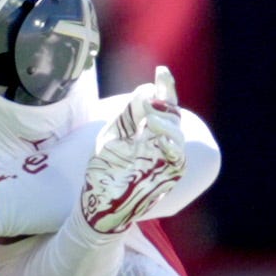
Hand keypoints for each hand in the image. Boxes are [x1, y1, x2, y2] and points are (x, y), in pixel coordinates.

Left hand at [77, 65, 186, 236]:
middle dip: (166, 102)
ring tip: (151, 115)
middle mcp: (160, 144)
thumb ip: (127, 116)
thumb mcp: (111, 137)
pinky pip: (177, 157)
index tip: (161, 70)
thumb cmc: (103, 171)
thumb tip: (144, 91)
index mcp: (147, 131)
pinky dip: (170, 143)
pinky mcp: (168, 176)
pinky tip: (157, 134)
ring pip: (178, 134)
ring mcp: (165, 160)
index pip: (162, 104)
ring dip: (166, 121)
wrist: (98, 205)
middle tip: (150, 99)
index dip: (165, 87)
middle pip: (174, 116)